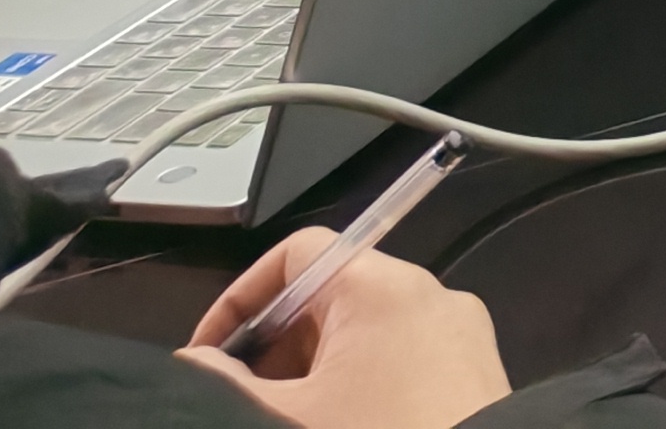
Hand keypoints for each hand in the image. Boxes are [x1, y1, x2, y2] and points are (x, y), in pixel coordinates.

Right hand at [184, 240, 508, 428]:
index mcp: (382, 287)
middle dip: (274, 347)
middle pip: (330, 295)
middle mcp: (428, 294)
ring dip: (313, 371)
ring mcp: (457, 333)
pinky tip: (335, 425)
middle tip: (240, 400)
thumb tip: (192, 360)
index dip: (242, 297)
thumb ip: (225, 383)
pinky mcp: (473, 370)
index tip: (208, 353)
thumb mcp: (286, 417)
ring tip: (286, 419)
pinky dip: (358, 384)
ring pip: (364, 333)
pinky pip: (401, 359)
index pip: (299, 253)